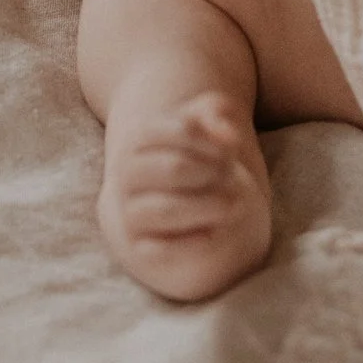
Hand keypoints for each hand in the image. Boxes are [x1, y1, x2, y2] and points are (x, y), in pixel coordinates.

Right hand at [102, 91, 275, 301]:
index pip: (182, 129)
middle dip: (214, 173)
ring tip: (235, 205)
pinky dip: (193, 242)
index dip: (214, 139)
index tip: (232, 147)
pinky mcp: (140, 247)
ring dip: (209, 206)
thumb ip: (218, 114)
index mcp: (141, 139)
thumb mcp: (209, 134)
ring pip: (167, 209)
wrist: (183, 212)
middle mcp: (127, 175)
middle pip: (176, 168)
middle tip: (234, 178)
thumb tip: (227, 131)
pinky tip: (214, 234)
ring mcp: (130, 211)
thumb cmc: (200, 166)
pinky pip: (162, 249)